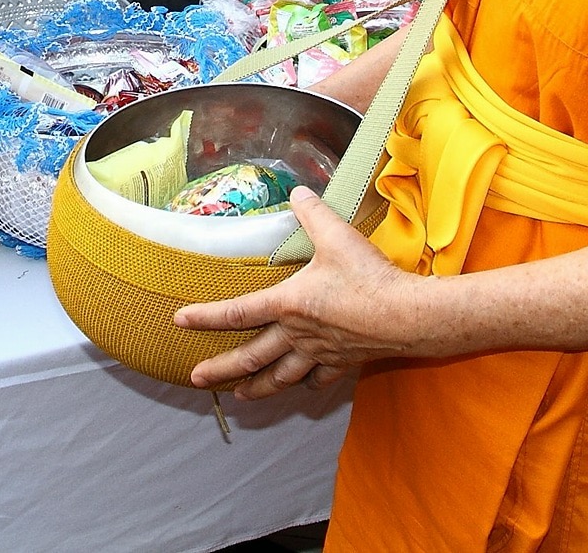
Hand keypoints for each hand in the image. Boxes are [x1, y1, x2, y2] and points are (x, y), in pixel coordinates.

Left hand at [175, 187, 428, 398]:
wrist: (407, 317)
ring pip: (280, 377)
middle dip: (221, 369)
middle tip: (196, 380)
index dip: (206, 316)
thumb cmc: (369, 278)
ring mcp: (319, 353)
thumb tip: (298, 191)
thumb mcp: (337, 236)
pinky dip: (305, 384)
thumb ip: (313, 213)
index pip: (237, 312)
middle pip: (250, 357)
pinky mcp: (342, 363)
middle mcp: (297, 334)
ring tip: (239, 396)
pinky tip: (301, 386)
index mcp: (289, 304)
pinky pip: (317, 379)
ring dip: (257, 387)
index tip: (180, 321)